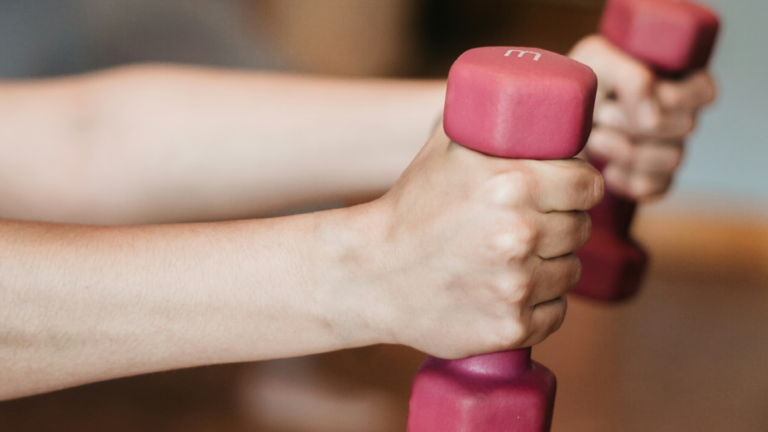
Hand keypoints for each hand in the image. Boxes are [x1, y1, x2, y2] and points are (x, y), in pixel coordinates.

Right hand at [358, 126, 602, 358]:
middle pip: (581, 229)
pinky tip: (508, 292)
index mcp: (512, 184)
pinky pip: (555, 313)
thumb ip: (492, 120)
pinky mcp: (511, 327)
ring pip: (570, 272)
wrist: (369, 274)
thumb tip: (533, 96)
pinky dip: (539, 305)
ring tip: (514, 260)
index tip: (566, 193)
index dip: (579, 187)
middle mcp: (520, 235)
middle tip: (531, 226)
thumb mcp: (447, 149)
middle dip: (562, 225)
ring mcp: (517, 287)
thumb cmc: (410, 207)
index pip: (589, 185)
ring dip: (551, 265)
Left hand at [569, 35, 715, 199]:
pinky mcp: (651, 179)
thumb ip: (631, 77)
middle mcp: (678, 116)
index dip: (675, 97)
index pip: (704, 92)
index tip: (634, 95)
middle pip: (685, 126)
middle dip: (635, 122)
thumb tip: (654, 117)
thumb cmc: (579, 84)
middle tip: (602, 115)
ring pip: (672, 159)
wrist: (551, 122)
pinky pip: (654, 187)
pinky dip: (625, 179)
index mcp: (676, 79)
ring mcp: (667, 150)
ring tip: (595, 138)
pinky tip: (605, 168)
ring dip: (625, 149)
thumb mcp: (597, 60)